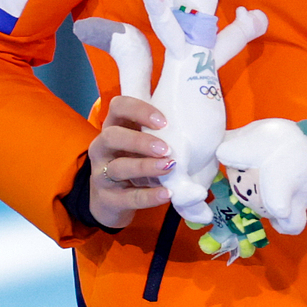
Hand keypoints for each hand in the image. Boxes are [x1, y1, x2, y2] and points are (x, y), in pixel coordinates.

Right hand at [85, 95, 173, 228]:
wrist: (113, 200)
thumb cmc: (136, 162)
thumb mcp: (143, 143)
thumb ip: (161, 131)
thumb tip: (206, 123)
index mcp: (114, 126)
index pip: (118, 106)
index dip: (138, 110)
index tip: (163, 121)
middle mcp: (102, 148)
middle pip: (111, 136)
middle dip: (140, 141)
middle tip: (166, 148)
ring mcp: (101, 174)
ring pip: (117, 167)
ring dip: (145, 166)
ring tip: (169, 167)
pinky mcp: (108, 199)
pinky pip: (127, 197)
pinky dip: (148, 196)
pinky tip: (167, 194)